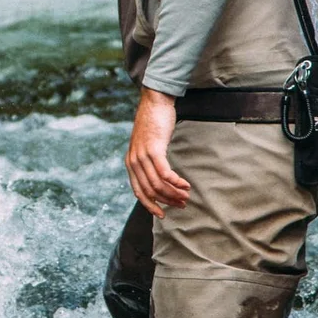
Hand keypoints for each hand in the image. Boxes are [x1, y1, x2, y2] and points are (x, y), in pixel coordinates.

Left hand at [126, 87, 190, 215]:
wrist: (154, 102)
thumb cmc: (153, 124)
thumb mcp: (146, 146)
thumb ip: (148, 162)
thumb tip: (159, 179)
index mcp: (130, 163)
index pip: (138, 192)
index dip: (151, 205)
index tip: (163, 214)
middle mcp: (133, 162)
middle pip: (150, 191)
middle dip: (168, 201)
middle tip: (182, 204)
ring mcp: (142, 156)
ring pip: (158, 184)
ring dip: (174, 193)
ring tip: (186, 195)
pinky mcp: (154, 149)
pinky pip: (165, 173)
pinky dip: (176, 182)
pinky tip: (185, 185)